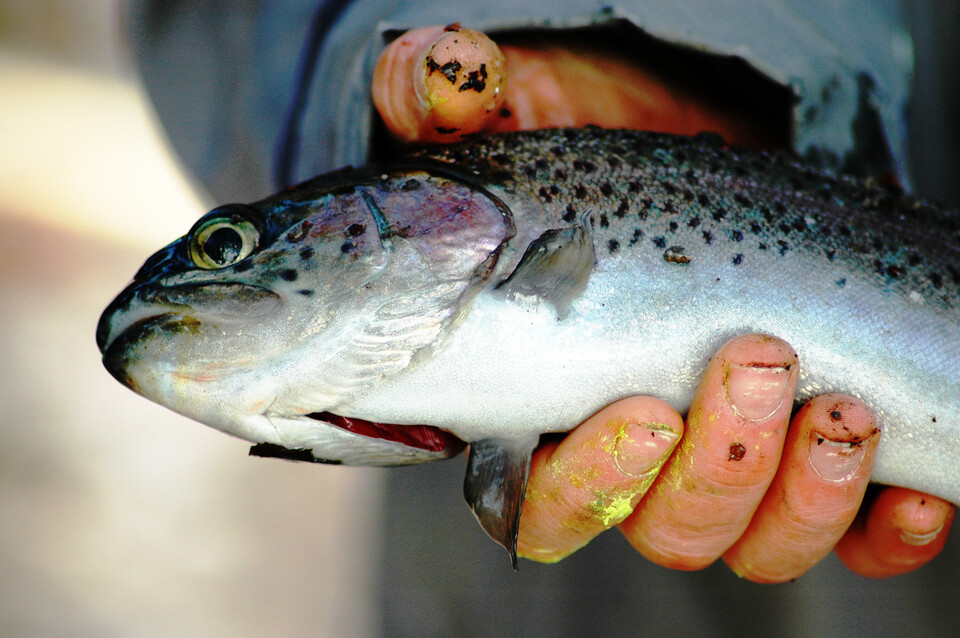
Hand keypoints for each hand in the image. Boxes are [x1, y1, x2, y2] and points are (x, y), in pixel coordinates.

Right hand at [371, 25, 954, 578]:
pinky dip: (878, 529)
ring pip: (750, 541)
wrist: (690, 128)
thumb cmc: (596, 130)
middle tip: (754, 358)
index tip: (641, 412)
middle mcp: (634, 448)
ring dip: (800, 492)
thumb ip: (448, 96)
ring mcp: (724, 456)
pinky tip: (907, 482)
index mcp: (541, 398)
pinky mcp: (809, 451)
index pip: (540, 499)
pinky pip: (849, 538)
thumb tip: (442, 74)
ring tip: (835, 403)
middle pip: (663, 528)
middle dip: (715, 468)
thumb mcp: (521, 106)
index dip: (585, 485)